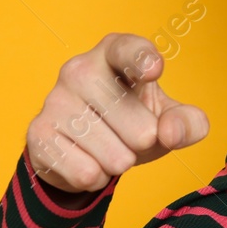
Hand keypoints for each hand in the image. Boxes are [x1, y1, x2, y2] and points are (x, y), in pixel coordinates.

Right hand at [25, 33, 209, 194]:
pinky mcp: (38, 133)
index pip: (127, 49)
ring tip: (107, 146)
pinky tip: (87, 159)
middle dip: (144, 143)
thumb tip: (171, 132)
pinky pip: (87, 173)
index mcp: (114, 53)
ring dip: (119, 162)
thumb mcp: (168, 118)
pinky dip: (96, 178)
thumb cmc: (134, 121)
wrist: (84, 146)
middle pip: (140, 127)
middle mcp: (80, 69)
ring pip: (115, 156)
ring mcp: (55, 100)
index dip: (142, 59)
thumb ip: (188, 122)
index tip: (154, 71)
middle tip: (129, 133)